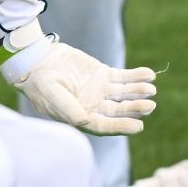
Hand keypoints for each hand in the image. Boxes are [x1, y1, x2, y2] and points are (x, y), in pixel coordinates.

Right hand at [0, 37, 157, 135]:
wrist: (37, 60)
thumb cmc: (39, 82)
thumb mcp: (51, 95)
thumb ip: (68, 108)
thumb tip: (85, 121)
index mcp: (81, 117)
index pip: (105, 126)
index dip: (121, 126)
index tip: (138, 126)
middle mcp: (94, 107)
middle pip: (118, 111)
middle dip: (134, 109)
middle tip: (150, 106)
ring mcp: (100, 91)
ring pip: (124, 94)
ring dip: (138, 93)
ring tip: (151, 89)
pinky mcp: (103, 74)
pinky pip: (123, 77)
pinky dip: (136, 76)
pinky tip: (149, 75)